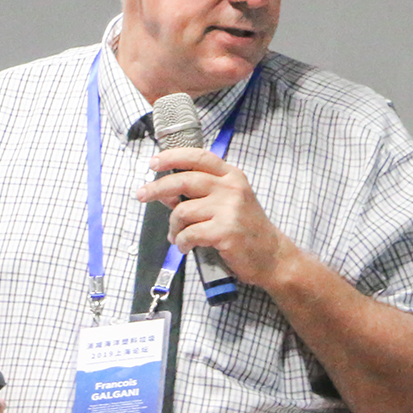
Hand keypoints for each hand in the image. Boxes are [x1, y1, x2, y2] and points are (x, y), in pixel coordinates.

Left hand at [135, 148, 302, 290]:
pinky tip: (186, 247)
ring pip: (183, 211)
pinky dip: (182, 242)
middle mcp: (231, 188)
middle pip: (184, 180)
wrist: (271, 256)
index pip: (198, 157)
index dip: (173, 156)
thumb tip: (164, 192)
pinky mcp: (225, 231)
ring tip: (177, 237)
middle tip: (141, 194)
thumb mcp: (226, 203)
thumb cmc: (246, 229)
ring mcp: (229, 209)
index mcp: (231, 176)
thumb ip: (198, 195)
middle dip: (157, 188)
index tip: (153, 162)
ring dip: (173, 227)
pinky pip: (189, 233)